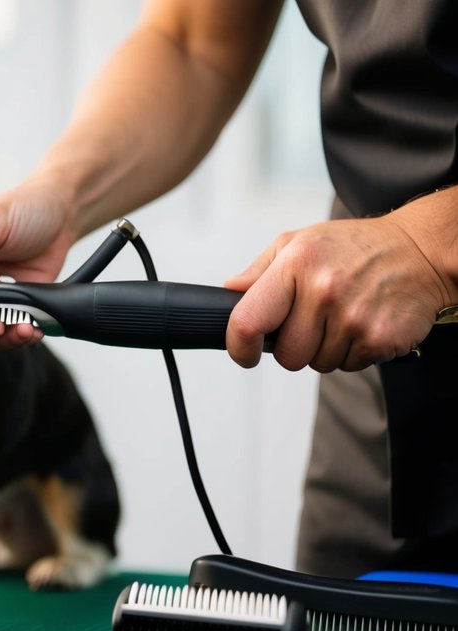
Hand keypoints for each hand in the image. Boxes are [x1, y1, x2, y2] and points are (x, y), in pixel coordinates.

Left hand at [224, 217, 449, 371]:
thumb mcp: (299, 243)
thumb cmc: (355, 247)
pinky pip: (349, 366)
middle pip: (287, 356)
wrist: (422, 250)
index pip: (248, 322)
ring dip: (326, 348)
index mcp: (295, 265)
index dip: (240, 347)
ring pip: (318, 363)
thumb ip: (259, 272)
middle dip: (296, 346)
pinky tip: (364, 323)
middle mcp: (324, 291)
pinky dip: (354, 352)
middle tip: (315, 321)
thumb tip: (229, 293)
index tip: (246, 352)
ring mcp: (354, 318)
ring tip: (344, 316)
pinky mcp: (381, 339)